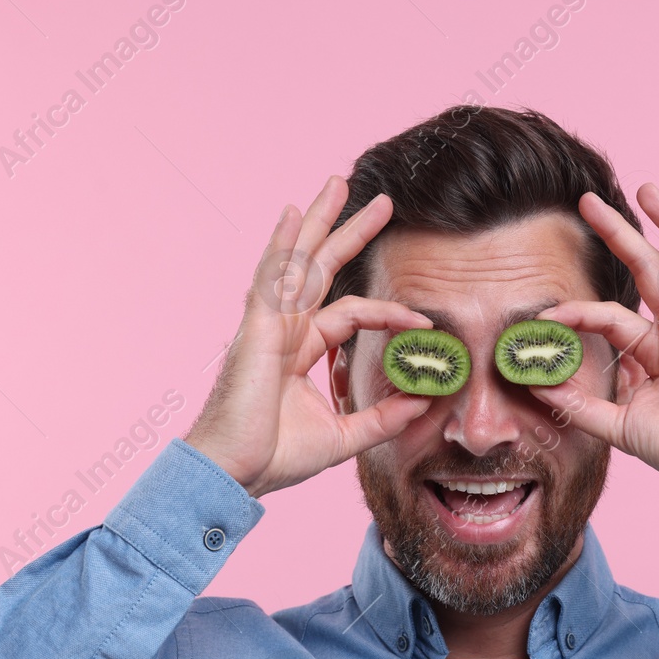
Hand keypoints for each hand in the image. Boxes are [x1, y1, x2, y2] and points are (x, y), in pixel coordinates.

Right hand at [183, 176, 434, 498]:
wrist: (233, 473)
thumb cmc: (272, 457)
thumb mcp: (343, 436)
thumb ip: (382, 418)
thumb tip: (422, 402)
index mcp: (299, 349)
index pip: (351, 313)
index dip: (389, 311)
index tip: (425, 319)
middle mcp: (283, 329)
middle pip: (321, 269)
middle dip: (349, 232)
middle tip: (380, 200)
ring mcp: (267, 325)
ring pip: (299, 262)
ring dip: (319, 222)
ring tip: (340, 184)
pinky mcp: (256, 330)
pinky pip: (272, 278)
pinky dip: (282, 244)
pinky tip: (293, 213)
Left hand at [529, 184, 658, 497]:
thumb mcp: (619, 425)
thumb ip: (579, 404)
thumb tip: (536, 383)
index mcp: (654, 352)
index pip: (608, 317)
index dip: (575, 312)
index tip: (543, 316)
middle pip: (644, 270)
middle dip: (618, 234)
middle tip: (586, 203)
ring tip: (645, 188)